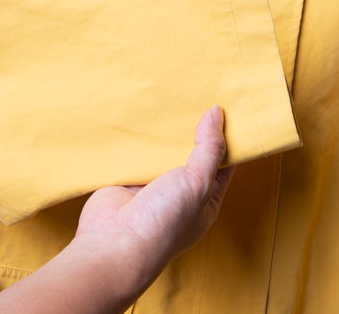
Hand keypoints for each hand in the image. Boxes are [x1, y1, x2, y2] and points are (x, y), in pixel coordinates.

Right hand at [73, 104, 235, 290]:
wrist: (113, 243)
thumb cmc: (163, 222)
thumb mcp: (198, 183)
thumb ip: (209, 149)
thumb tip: (217, 114)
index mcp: (206, 199)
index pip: (221, 163)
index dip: (224, 137)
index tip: (225, 108)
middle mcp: (181, 193)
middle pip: (191, 153)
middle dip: (192, 129)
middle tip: (197, 95)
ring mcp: (153, 185)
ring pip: (163, 150)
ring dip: (165, 131)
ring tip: (172, 98)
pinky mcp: (129, 178)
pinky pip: (138, 151)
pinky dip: (140, 136)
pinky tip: (143, 114)